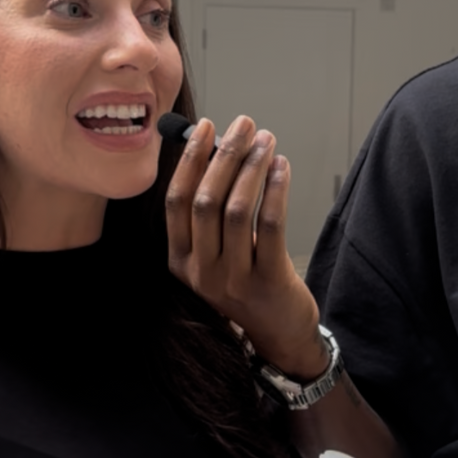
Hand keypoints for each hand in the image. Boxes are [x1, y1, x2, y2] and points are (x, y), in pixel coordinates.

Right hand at [166, 116, 328, 378]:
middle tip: (243, 124)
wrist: (279, 333)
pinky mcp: (268, 280)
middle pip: (206, 200)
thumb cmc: (247, 281)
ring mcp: (233, 279)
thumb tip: (218, 149)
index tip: (205, 127)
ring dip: (252, 167)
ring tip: (266, 140)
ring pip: (237, 209)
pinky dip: (275, 189)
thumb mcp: (216, 253)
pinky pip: (270, 224)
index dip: (190, 160)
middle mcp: (201, 271)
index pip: (176, 200)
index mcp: (180, 260)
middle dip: (224, 154)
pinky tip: (281, 166)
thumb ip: (211, 212)